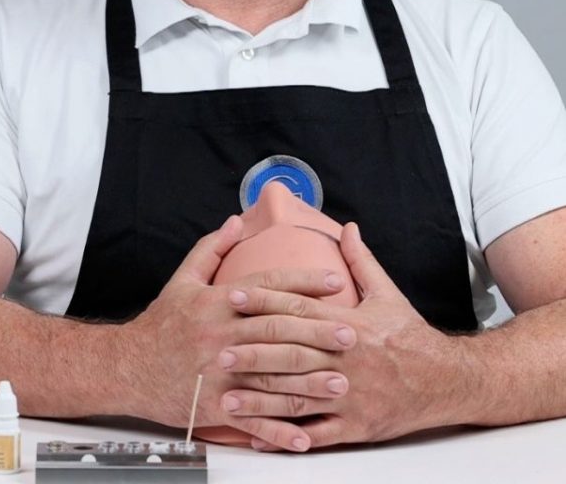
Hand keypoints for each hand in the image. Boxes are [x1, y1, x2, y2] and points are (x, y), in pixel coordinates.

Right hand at [120, 216, 353, 450]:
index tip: (335, 281)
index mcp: (217, 302)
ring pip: (270, 377)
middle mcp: (221, 335)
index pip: (268, 288)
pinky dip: (279, 431)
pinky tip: (304, 437)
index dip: (303, 282)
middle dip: (316, 332)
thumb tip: (237, 221)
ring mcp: (218, 373)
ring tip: (340, 381)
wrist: (127, 367)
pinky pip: (251, 420)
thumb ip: (212, 249)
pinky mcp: (214, 405)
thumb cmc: (160, 323)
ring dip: (308, 381)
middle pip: (276, 332)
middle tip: (350, 332)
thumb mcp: (183, 279)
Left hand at [219, 223, 459, 449]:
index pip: (299, 308)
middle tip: (219, 350)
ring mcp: (349, 396)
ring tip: (227, 398)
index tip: (234, 294)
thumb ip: (361, 261)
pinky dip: (286, 437)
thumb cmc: (410, 335)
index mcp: (349, 324)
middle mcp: (345, 360)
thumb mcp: (387, 293)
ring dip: (260, 399)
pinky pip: (316, 435)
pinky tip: (259, 438)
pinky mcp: (355, 427)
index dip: (264, 299)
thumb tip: (347, 227)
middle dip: (253, 352)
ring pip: (298, 397)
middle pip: (291, 353)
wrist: (445, 380)